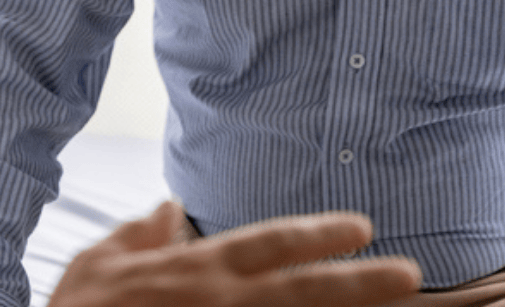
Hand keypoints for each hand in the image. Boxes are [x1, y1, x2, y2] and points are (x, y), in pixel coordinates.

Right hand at [46, 201, 421, 306]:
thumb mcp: (95, 264)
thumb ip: (138, 235)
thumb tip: (170, 208)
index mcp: (192, 272)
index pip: (266, 245)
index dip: (316, 234)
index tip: (362, 227)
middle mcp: (217, 306)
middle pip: (300, 291)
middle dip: (357, 284)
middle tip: (409, 275)